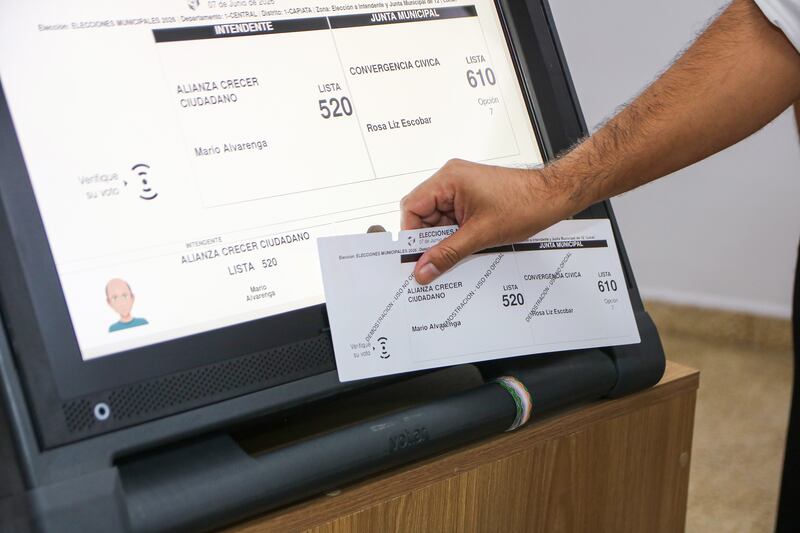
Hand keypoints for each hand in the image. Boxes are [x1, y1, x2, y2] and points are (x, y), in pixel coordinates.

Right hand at [400, 159, 577, 284]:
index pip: (412, 207)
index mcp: (448, 179)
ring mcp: (461, 187)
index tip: (415, 256)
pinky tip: (466, 245)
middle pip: (423, 213)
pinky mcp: (470, 196)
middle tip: (434, 260)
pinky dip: (455, 233)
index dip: (411, 233)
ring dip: (444, 237)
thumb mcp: (479, 236)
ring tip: (461, 250)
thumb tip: (423, 269)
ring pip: (437, 218)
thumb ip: (446, 254)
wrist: (552, 197)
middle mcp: (451, 179)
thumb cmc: (524, 205)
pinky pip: (452, 217)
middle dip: (430, 238)